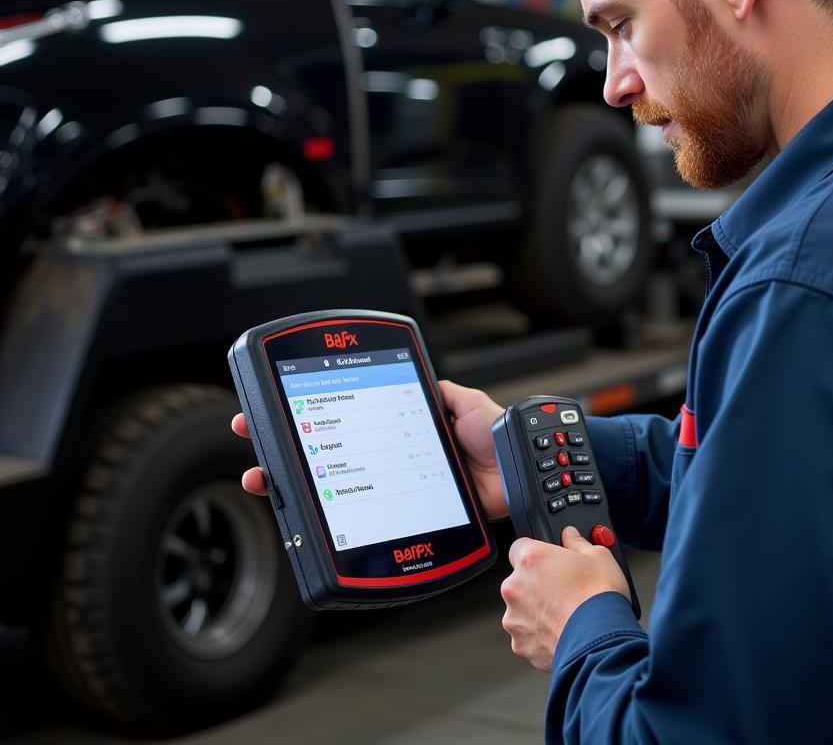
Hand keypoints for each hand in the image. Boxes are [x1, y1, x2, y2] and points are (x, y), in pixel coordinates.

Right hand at [230, 380, 506, 515]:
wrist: (516, 469)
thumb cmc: (494, 435)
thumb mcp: (459, 400)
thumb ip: (433, 391)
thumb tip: (410, 374)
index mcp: (401, 432)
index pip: (346, 423)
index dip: (311, 417)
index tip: (275, 411)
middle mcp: (390, 461)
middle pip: (328, 457)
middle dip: (285, 452)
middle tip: (253, 444)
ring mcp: (391, 488)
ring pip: (333, 491)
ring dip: (292, 488)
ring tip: (264, 480)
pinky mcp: (401, 513)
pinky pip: (361, 520)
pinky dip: (330, 522)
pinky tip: (301, 518)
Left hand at [501, 526, 630, 670]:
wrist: (600, 643)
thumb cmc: (598, 599)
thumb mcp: (598, 556)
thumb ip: (577, 542)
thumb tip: (571, 536)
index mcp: (531, 559)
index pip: (520, 547)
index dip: (537, 554)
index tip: (549, 562)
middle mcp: (516, 587)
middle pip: (519, 580)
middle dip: (537, 584)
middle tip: (563, 590)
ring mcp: (515, 618)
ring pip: (521, 609)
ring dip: (536, 610)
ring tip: (565, 614)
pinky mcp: (520, 645)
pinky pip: (526, 635)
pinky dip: (539, 635)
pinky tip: (561, 631)